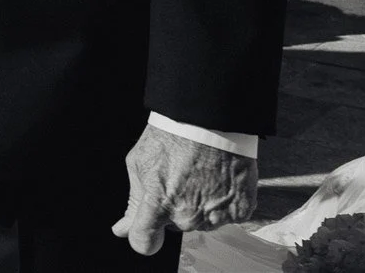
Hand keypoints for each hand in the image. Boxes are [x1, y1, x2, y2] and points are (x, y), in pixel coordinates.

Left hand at [111, 124, 256, 255]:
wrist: (213, 120)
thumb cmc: (172, 136)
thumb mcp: (140, 162)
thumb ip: (134, 200)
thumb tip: (122, 230)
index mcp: (160, 204)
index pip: (144, 243)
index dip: (142, 237)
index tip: (146, 228)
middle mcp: (188, 217)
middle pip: (174, 226)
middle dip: (172, 208)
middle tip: (178, 177)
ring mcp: (216, 217)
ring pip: (201, 222)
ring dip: (198, 205)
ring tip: (199, 175)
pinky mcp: (241, 212)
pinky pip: (226, 217)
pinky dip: (222, 203)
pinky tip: (218, 180)